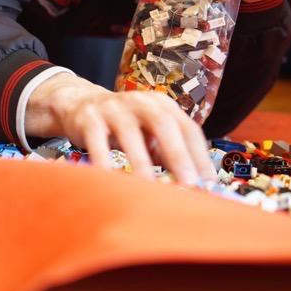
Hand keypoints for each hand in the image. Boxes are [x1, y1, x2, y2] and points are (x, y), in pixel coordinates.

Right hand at [25, 72, 214, 184]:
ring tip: (149, 188)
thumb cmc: (126, 126)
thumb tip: (193, 186)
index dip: (200, 155)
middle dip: (177, 154)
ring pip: (129, 132)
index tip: (208, 182)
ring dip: (141, 161)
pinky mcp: (89, 118)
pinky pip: (96, 140)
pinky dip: (103, 159)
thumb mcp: (150, 135)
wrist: (81, 104)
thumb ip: (169, 154)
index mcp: (163, 105)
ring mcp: (114, 108)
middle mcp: (141, 102)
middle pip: (163, 124)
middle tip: (188, 183)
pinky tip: (109, 180)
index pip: (188, 128)